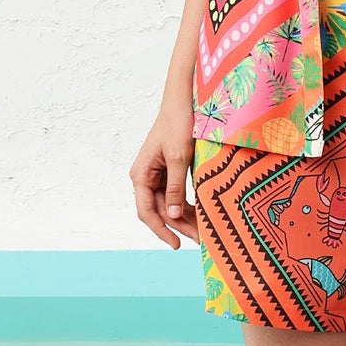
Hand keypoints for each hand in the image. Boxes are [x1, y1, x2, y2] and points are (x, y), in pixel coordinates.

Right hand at [131, 100, 199, 248]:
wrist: (182, 101)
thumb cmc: (178, 124)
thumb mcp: (179, 157)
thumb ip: (176, 187)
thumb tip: (174, 215)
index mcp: (141, 174)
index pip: (147, 212)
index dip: (161, 230)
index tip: (176, 244)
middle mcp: (145, 177)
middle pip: (160, 210)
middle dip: (179, 226)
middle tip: (200, 239)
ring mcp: (156, 175)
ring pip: (169, 204)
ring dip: (185, 217)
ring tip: (204, 230)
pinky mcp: (168, 171)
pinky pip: (175, 194)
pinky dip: (187, 204)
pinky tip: (201, 214)